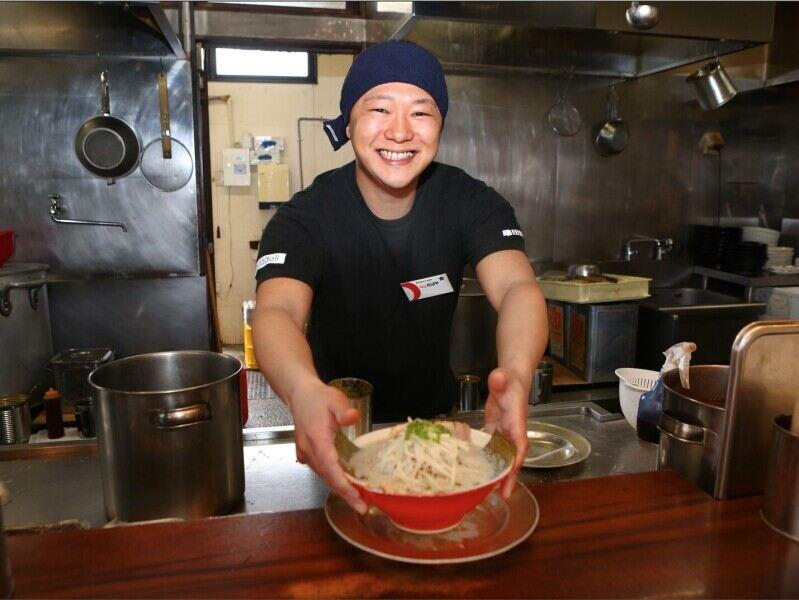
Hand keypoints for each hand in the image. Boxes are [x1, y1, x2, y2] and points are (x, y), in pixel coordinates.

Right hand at [289, 380, 367, 513]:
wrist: (300, 395)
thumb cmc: (319, 398)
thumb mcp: (335, 399)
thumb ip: (344, 410)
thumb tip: (353, 417)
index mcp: (317, 438)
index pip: (330, 466)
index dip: (343, 483)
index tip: (356, 495)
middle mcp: (309, 449)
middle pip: (328, 477)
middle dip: (345, 494)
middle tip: (363, 507)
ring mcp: (306, 453)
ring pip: (324, 476)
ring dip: (340, 490)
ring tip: (358, 501)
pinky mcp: (307, 454)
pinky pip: (321, 471)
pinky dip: (334, 481)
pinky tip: (346, 486)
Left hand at [483, 367, 529, 498]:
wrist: (510, 380)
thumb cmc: (508, 379)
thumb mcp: (504, 377)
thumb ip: (500, 379)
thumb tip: (497, 377)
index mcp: (517, 418)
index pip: (520, 439)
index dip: (518, 456)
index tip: (514, 469)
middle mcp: (513, 430)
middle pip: (515, 456)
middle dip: (512, 475)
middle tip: (505, 494)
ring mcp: (505, 433)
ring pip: (505, 457)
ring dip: (501, 474)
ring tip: (494, 493)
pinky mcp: (495, 433)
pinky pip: (494, 451)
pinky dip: (490, 463)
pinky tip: (482, 475)